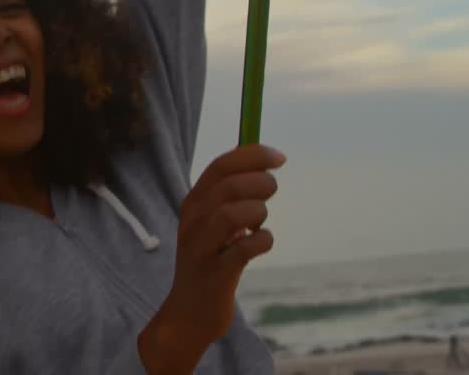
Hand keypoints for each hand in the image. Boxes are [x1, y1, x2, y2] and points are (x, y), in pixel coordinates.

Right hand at [139, 145, 284, 373]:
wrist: (189, 313)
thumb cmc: (210, 261)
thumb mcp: (213, 223)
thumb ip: (231, 196)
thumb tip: (264, 166)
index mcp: (193, 203)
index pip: (221, 166)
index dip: (253, 156)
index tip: (280, 158)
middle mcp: (192, 221)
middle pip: (228, 186)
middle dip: (260, 183)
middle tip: (271, 194)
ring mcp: (200, 248)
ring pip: (230, 214)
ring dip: (257, 212)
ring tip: (260, 223)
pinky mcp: (214, 274)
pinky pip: (243, 250)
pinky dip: (262, 241)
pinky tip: (261, 242)